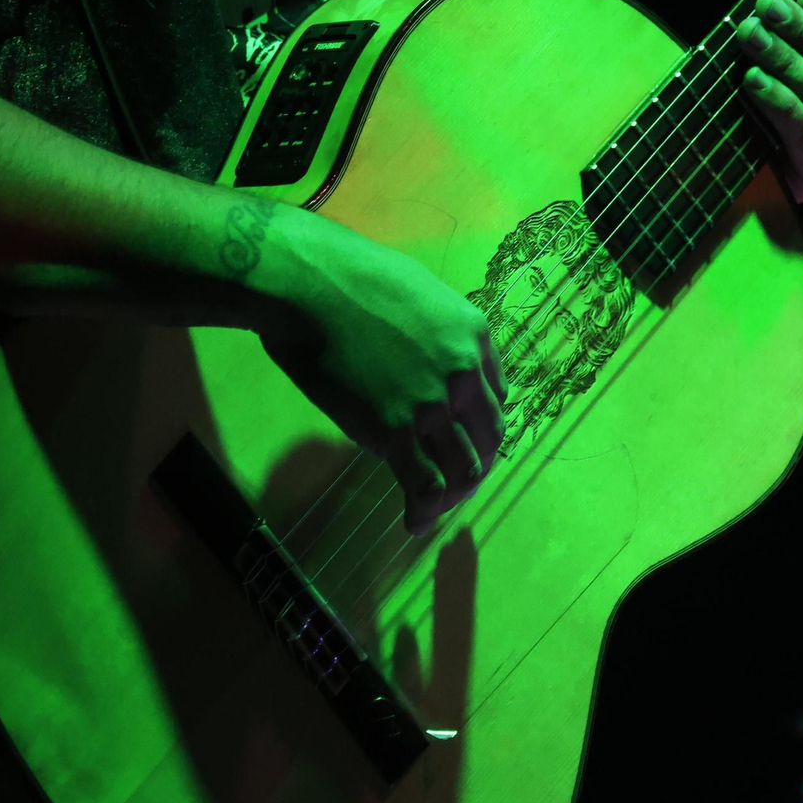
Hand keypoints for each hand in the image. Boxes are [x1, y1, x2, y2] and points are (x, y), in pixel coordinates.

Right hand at [255, 213, 507, 536]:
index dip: (482, 428)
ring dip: (454, 495)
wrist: (307, 284)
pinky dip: (425, 511)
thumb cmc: (348, 279)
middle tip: (456, 484)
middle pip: (488, 438)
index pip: (496, 398)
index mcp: (474, 336)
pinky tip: (414, 522)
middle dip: (476, 466)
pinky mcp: (395, 432)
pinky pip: (424, 485)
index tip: (466, 442)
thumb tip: (426, 360)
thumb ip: (436, 334)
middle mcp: (464, 373)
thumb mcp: (418, 294)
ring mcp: (433, 405)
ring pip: (464, 468)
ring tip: (437, 507)